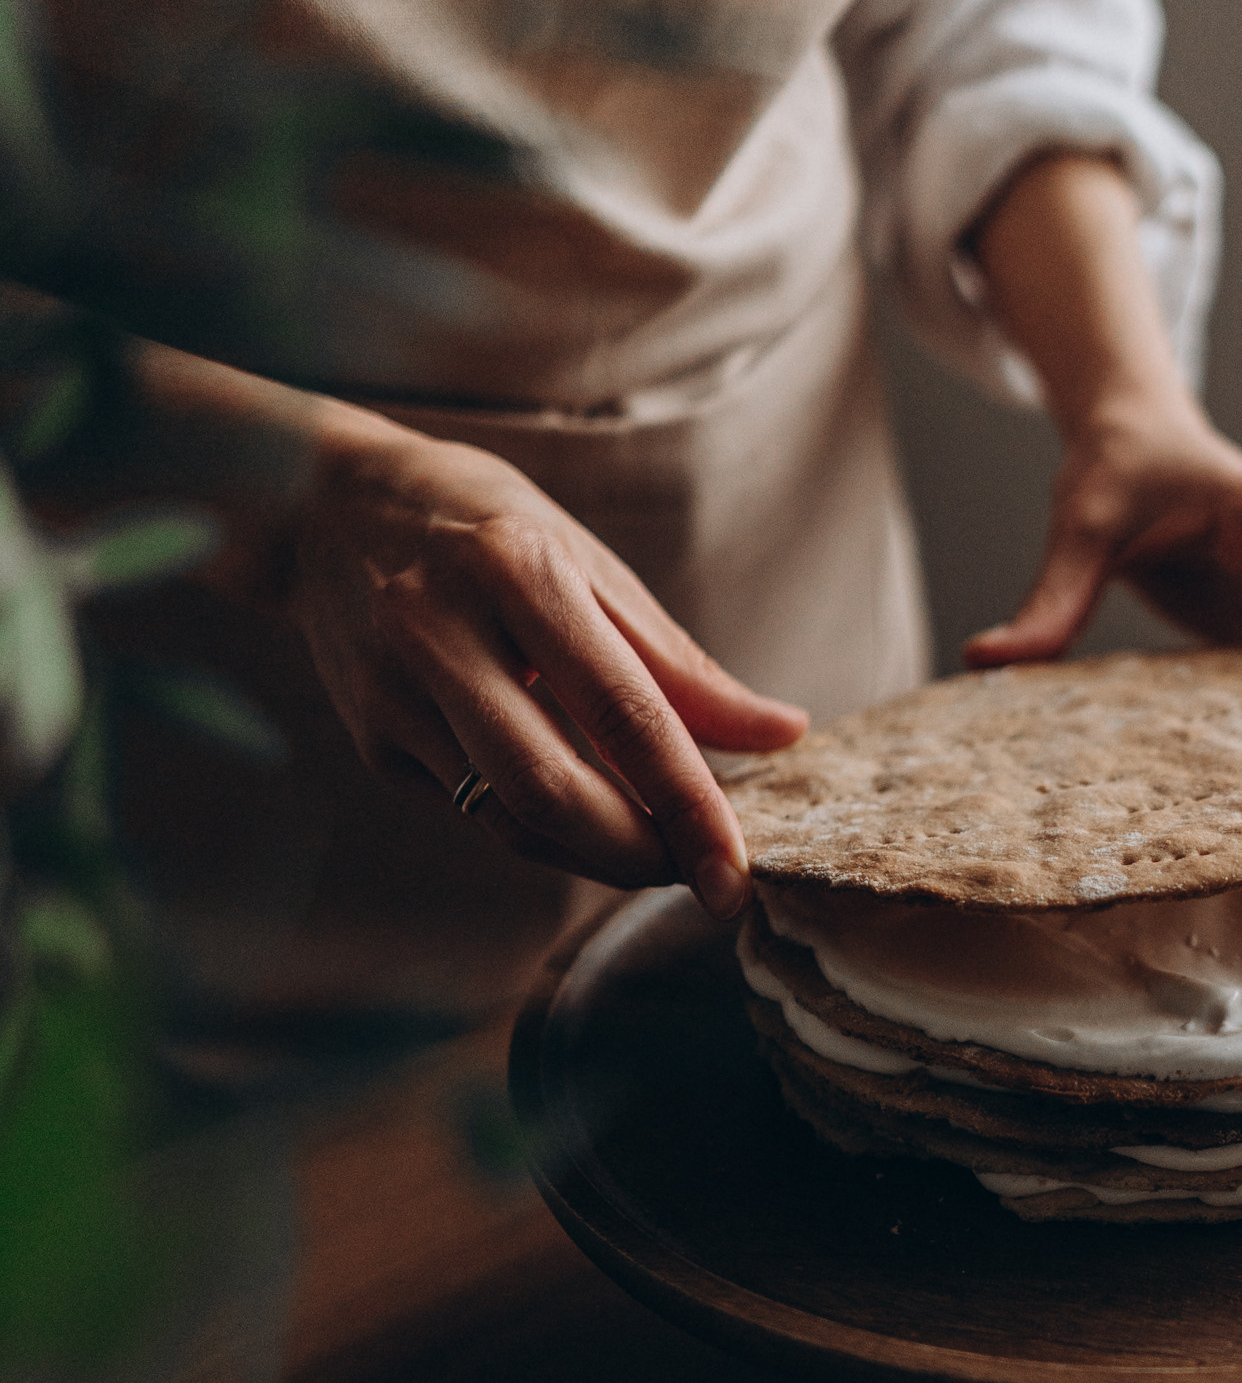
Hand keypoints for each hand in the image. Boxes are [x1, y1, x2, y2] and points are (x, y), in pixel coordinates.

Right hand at [291, 418, 805, 910]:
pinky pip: (476, 812)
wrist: (320, 506)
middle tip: (701, 876)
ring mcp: (397, 695)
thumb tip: (780, 732)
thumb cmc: (482, 527)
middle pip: (552, 790)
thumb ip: (679, 663)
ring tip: (658, 853)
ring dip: (596, 857)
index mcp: (519, 572)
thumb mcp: (586, 563)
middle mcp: (444, 634)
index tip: (736, 871)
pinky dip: (545, 831)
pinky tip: (586, 821)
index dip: (688, 805)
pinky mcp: (375, 740)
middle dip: (640, 855)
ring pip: (509, 819)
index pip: (623, 714)